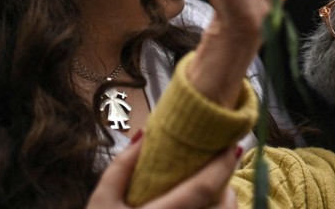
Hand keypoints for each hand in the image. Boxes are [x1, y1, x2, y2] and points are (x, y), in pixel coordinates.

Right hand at [88, 134, 238, 208]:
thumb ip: (121, 167)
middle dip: (228, 188)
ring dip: (224, 206)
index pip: (202, 190)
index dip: (222, 166)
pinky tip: (203, 208)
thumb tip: (145, 134)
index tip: (232, 146)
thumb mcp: (102, 201)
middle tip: (221, 173)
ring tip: (213, 192)